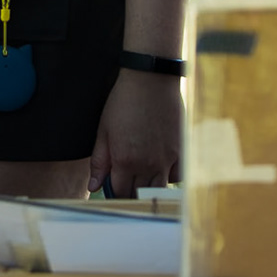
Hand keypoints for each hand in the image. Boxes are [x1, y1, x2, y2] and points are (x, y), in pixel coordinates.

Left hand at [88, 70, 181, 195]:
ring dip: (149, 187)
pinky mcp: (182, 151)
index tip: (111, 189)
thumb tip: (93, 186)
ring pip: (159, 189)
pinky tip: (160, 167)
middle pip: (140, 193)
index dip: (114, 194)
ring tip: (140, 177)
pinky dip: (168, 176)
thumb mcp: (104, 131)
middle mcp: (149, 165)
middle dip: (130, 193)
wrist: (151, 81)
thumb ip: (99, 162)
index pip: (120, 193)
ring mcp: (168, 159)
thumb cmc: (123, 103)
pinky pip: (177, 176)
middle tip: (125, 184)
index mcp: (125, 160)